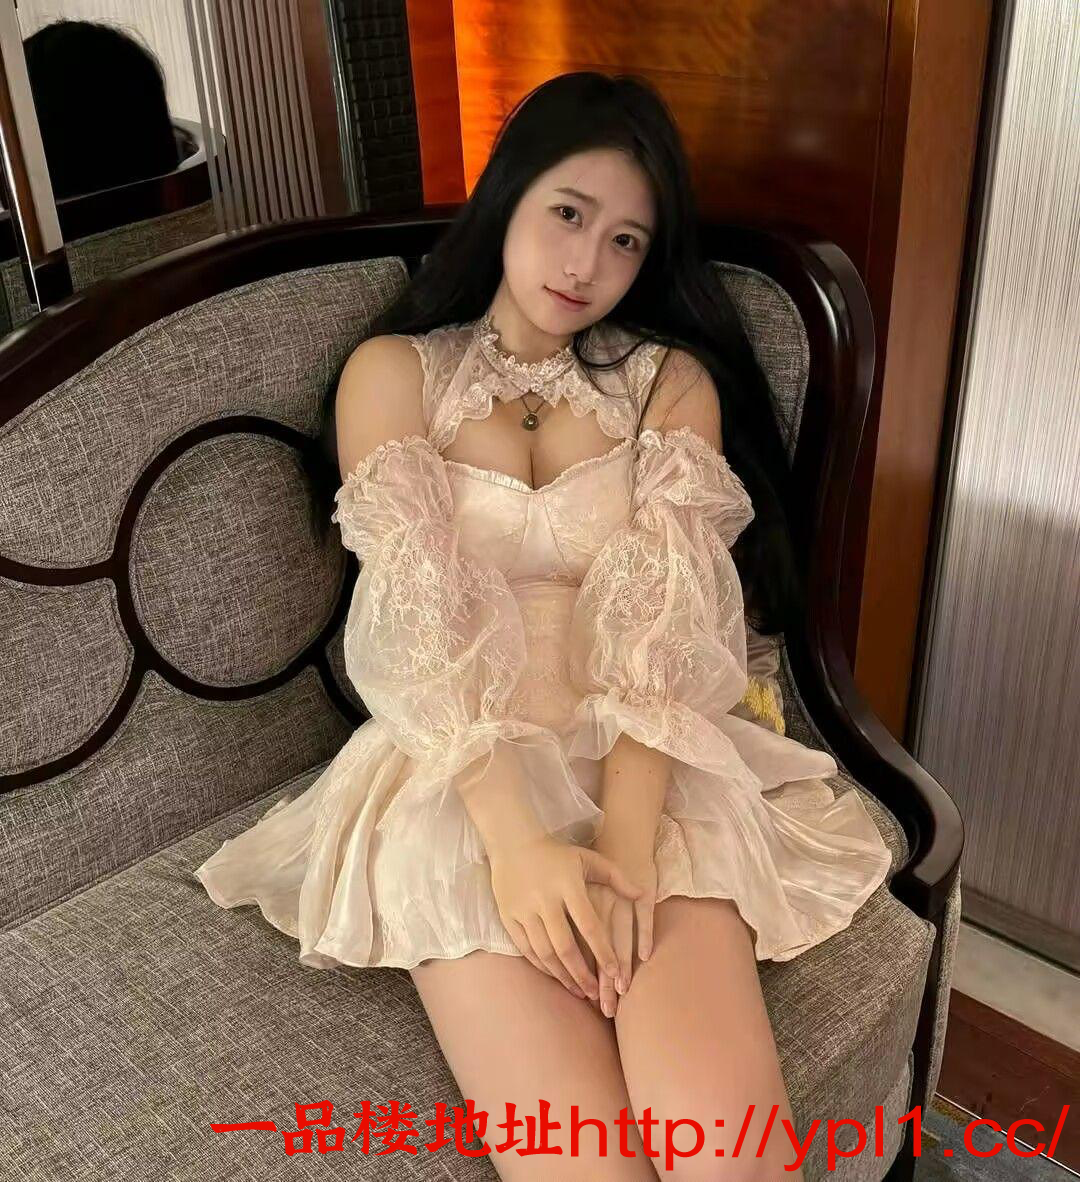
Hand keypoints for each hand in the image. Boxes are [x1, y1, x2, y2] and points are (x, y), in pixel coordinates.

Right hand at [488, 834, 643, 1000]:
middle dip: (582, 974)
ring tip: (579, 991)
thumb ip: (616, 877)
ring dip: (562, 975)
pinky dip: (542, 966)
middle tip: (597, 995)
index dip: (603, 952)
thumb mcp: (588, 858)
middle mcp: (544, 899)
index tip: (616, 973)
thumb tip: (642, 894)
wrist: (512, 842)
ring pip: (544, 952)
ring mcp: (523, 909)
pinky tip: (556, 975)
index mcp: (568, 885)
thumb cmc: (557, 854)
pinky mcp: (507, 916)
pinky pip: (526, 948)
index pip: (589, 926)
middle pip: (565, 946)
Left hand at [577, 842, 657, 1018]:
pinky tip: (644, 957)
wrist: (618, 838)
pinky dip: (643, 936)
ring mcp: (621, 900)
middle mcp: (599, 906)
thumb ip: (570, 923)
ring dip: (622, 965)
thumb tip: (562, 961)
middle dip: (602, 980)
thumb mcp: (577, 893)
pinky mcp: (641, 894)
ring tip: (623, 990)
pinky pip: (642, 918)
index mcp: (580, 908)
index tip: (587, 999)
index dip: (585, 974)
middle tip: (606, 1008)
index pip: (581, 948)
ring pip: (620, 938)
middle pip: (599, 950)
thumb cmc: (597, 871)